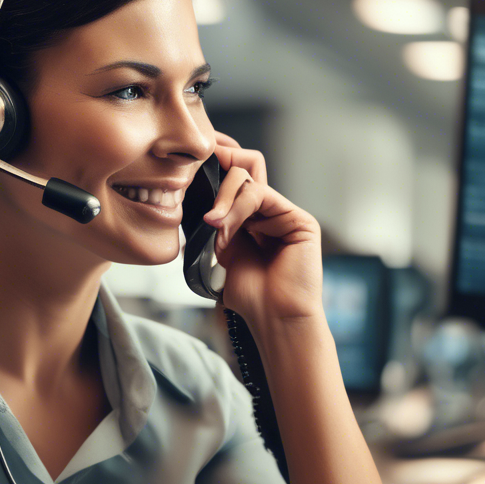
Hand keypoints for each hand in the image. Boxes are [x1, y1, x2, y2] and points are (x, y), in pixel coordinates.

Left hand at [202, 131, 322, 332]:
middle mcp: (268, 212)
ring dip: (223, 197)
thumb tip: (197, 194)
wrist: (273, 318)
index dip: (212, 165)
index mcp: (250, 218)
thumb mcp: (221, 251)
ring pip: (248, 179)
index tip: (186, 164)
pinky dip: (237, 208)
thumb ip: (215, 221)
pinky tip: (223, 226)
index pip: (232, 178)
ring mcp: (283, 213)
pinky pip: (261, 196)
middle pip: (242, 168)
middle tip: (194, 182)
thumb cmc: (249, 294)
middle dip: (215, 170)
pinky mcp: (297, 219)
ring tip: (212, 223)